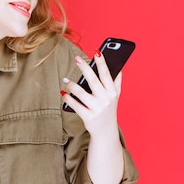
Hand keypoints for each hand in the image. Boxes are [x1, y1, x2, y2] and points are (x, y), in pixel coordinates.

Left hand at [62, 51, 125, 183]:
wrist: (106, 132)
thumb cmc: (109, 110)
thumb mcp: (115, 97)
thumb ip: (117, 82)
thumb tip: (119, 67)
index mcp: (112, 92)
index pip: (107, 75)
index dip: (102, 63)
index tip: (97, 52)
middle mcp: (106, 100)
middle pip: (94, 80)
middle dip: (85, 68)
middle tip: (76, 58)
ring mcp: (97, 109)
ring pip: (82, 93)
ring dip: (72, 85)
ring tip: (65, 80)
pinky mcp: (88, 117)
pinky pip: (75, 105)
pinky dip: (68, 98)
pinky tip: (63, 93)